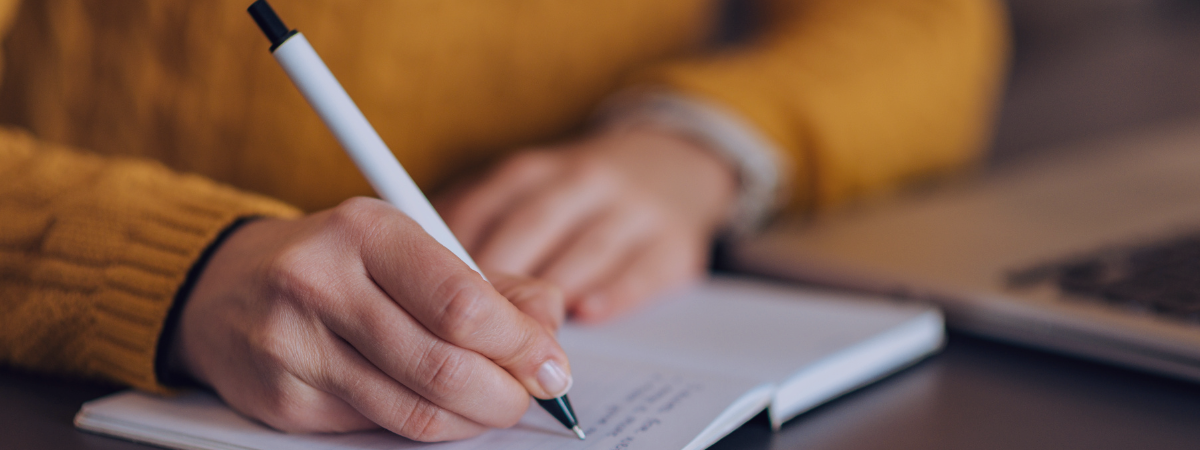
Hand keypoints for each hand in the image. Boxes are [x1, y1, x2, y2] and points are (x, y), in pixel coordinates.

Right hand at [169, 198, 571, 441]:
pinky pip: (378, 429)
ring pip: (414, 410)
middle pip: (443, 365)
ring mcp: (295, 346)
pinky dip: (425, 426)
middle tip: (529, 395)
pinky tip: (436, 406)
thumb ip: (489, 283)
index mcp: (365, 231)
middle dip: (505, 393)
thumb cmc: (337, 263)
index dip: (520, 345)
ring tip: (492, 404)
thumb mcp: (410, 247)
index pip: (462, 303)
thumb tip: (548, 325)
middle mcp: (321, 283)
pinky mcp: (283, 400)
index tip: (551, 363)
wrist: (223, 288)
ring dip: (472, 419)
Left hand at [436, 127, 737, 321]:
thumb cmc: (574, 198)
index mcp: (531, 172)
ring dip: (551, 294)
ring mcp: (632, 210)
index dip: (452, 257)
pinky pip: (642, 269)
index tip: (427, 298)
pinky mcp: (674, 242)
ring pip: (584, 249)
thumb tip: (410, 279)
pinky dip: (613, 293)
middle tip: (470, 332)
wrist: (672, 165)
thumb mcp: (523, 194)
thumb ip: (474, 229)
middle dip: (498, 283)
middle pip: (530, 229)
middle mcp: (581, 181)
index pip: (482, 210)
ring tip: (522, 338)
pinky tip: (587, 313)